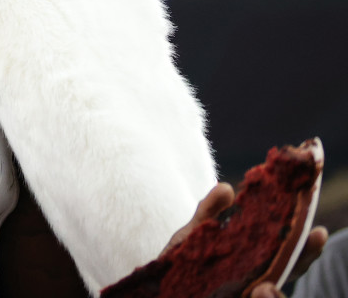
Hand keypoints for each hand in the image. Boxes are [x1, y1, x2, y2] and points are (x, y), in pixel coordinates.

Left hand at [166, 183, 328, 296]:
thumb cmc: (180, 260)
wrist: (157, 286)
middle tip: (282, 274)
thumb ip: (209, 214)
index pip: (287, 262)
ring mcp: (238, 295)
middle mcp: (253, 287)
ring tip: (266, 288)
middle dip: (290, 276)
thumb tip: (227, 189)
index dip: (305, 250)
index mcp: (254, 268)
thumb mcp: (194, 234)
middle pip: (280, 285)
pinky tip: (251, 295)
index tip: (318, 232)